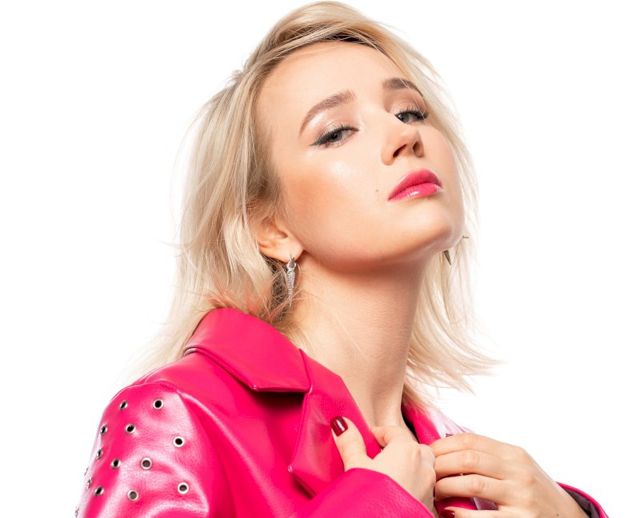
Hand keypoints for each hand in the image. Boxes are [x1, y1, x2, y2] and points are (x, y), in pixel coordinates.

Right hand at [330, 416, 436, 514]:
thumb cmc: (371, 498)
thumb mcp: (355, 466)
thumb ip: (350, 442)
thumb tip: (342, 424)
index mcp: (406, 450)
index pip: (394, 431)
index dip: (379, 433)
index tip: (369, 438)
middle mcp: (423, 466)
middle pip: (414, 448)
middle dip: (398, 449)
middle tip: (379, 456)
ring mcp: (429, 488)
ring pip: (422, 469)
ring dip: (409, 468)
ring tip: (387, 477)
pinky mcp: (428, 506)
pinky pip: (423, 489)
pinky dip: (412, 487)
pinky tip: (394, 495)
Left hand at [429, 432, 587, 516]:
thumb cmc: (532, 490)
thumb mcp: (516, 466)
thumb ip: (488, 455)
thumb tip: (445, 443)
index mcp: (514, 454)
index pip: (471, 440)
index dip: (443, 445)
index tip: (426, 453)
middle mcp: (519, 471)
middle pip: (468, 459)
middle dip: (441, 465)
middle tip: (425, 474)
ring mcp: (521, 496)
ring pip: (473, 483)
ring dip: (446, 487)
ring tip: (434, 492)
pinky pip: (484, 517)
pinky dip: (462, 514)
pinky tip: (450, 512)